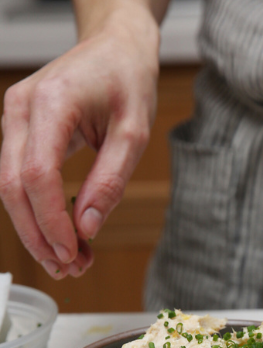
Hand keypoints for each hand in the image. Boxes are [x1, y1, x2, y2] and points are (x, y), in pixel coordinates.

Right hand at [0, 3, 160, 278]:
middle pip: (13, 186)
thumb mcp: (134, 131)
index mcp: (50, 104)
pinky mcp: (19, 129)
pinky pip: (20, 176)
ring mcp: (14, 118)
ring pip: (10, 186)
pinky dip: (39, 210)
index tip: (73, 253)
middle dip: (38, 235)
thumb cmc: (128, 80)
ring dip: (37, 229)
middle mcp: (20, 110)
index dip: (50, 222)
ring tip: (70, 262)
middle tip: (69, 269)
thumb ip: (110, 180)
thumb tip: (87, 226)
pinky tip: (64, 236)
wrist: (115, 47)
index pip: (37, 176)